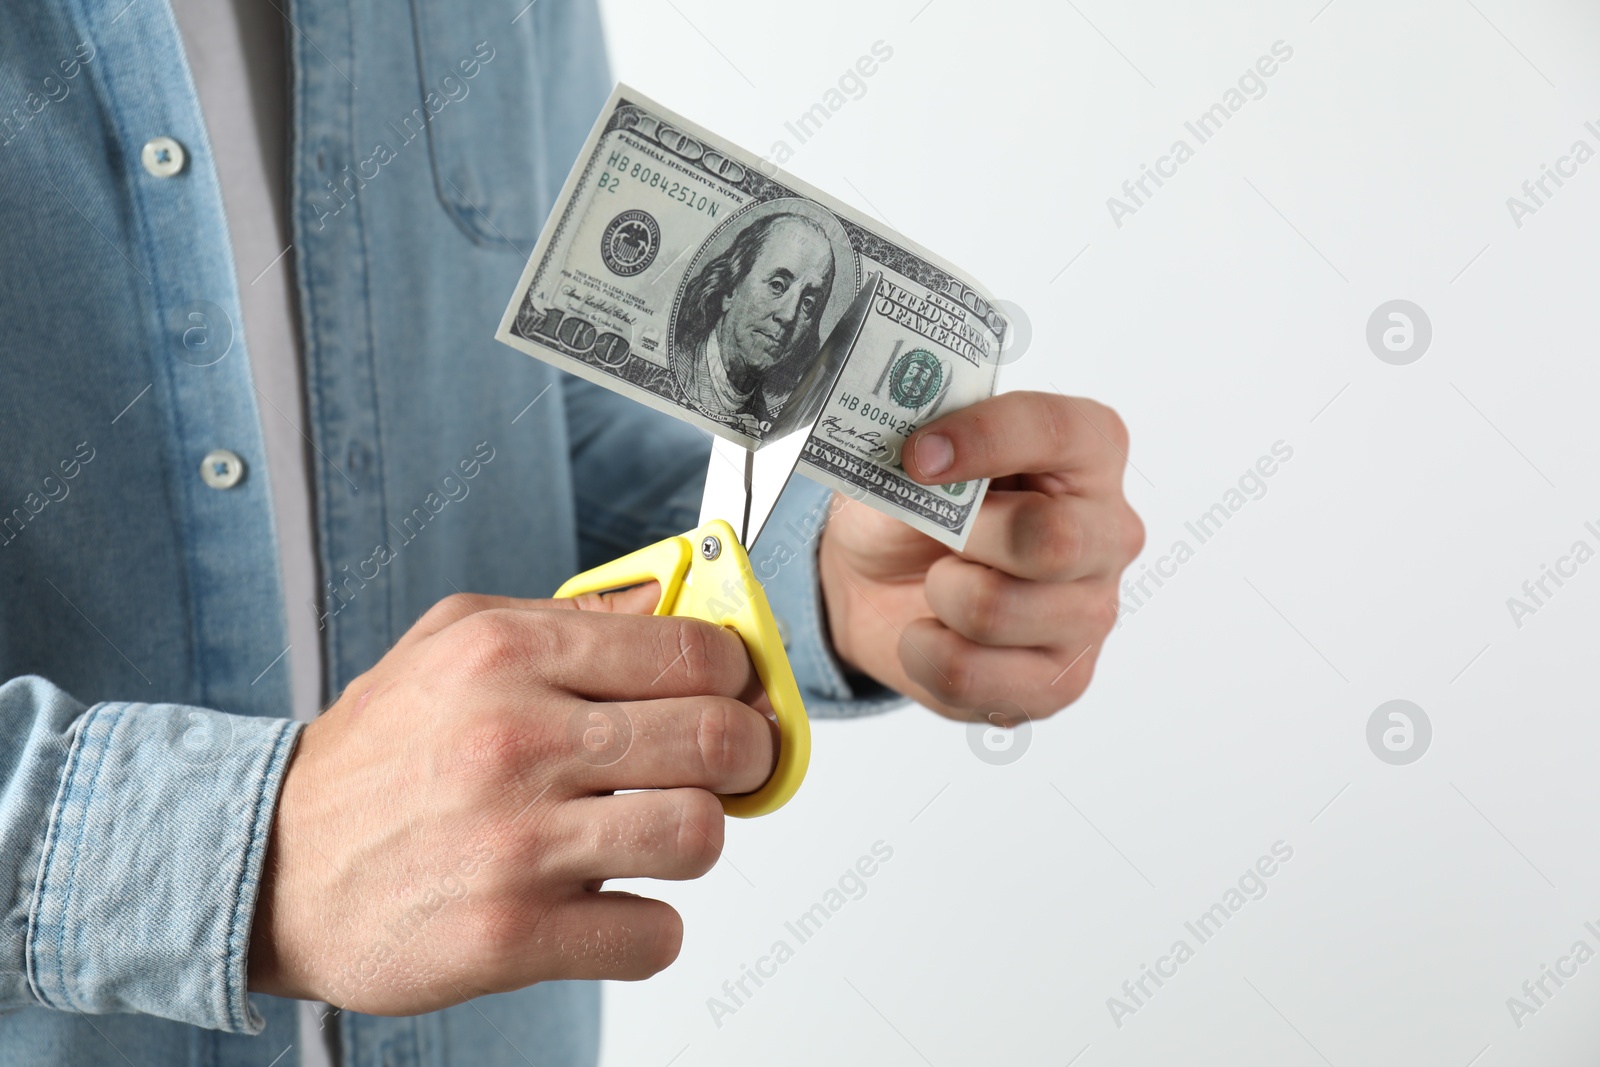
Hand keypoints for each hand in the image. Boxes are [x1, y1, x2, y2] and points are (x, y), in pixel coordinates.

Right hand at [248, 586, 773, 1013]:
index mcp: (508, 653)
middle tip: (725, 771)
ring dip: (691, 840)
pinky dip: (646, 927)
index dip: (738, 678)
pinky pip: (652, 935)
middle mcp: (514, 738)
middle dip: (745, 758)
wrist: (268, 865)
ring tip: (651, 835)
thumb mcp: (454, 643)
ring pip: (699, 835)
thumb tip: (679, 608)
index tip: (735, 696)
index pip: (695, 651)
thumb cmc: (378, 754)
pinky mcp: (509, 935)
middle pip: (718, 739)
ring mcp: (514, 842)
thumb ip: (571, 619)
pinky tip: (608, 904)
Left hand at [818, 391, 1143, 720]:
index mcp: (1087, 450)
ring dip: (935, 594)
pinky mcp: (1061, 682)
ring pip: (993, 611)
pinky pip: (967, 673)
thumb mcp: (903, 457)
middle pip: (1051, 540)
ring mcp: (1094, 613)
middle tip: (936, 533)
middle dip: (962, 535)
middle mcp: (1109, 531)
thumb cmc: (913, 505)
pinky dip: (921, 652)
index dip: (985, 438)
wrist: (883, 584)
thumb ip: (915, 445)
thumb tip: (912, 462)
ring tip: (938, 583)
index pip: (1057, 431)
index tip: (919, 454)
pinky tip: (933, 632)